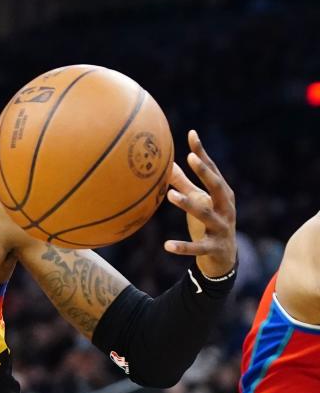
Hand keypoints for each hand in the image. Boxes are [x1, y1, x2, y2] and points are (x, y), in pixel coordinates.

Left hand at [163, 130, 236, 277]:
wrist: (224, 258)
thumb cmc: (207, 222)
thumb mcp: (198, 201)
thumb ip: (184, 183)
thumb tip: (168, 163)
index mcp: (221, 193)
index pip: (212, 170)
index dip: (202, 153)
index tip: (191, 134)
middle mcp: (225, 207)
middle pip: (216, 186)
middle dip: (204, 171)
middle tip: (189, 157)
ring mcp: (222, 227)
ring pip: (206, 214)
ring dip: (188, 204)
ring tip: (170, 195)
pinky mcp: (214, 247)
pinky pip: (197, 248)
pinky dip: (182, 246)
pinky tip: (166, 245)